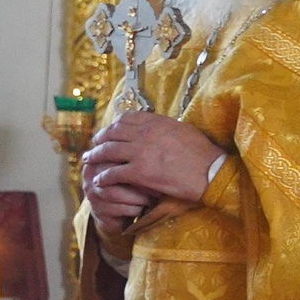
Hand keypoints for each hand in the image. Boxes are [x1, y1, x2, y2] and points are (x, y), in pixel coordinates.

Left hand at [83, 113, 220, 234]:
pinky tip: (99, 180)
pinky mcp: (140, 172)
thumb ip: (165, 127)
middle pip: (112, 133)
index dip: (112, 126)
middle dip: (99, 139)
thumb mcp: (183, 130)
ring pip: (108, 151)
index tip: (108, 132)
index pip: (125, 119)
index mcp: (156, 122)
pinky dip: (103, 176)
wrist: (211, 172)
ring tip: (88, 161)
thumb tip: (156, 126)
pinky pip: (113, 172)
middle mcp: (144, 134)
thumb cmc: (204, 154)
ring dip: (95, 156)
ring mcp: (140, 153)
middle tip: (93, 146)